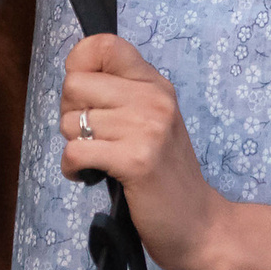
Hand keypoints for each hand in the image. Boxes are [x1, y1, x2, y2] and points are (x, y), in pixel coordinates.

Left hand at [58, 33, 232, 269]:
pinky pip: (76, 152)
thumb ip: (121, 95)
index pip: (104, 44)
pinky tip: (89, 176)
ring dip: (73, 146)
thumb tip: (73, 77)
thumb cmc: (166, 175)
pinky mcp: (135, 160)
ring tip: (97, 160)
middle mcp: (153, 98)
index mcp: (155, 83)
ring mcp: (146, 128)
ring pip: (71, 122)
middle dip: (70, 113)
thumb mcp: (152, 121)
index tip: (84, 95)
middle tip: (91, 137)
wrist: (200, 224)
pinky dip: (72, 169)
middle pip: (75, 83)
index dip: (79, 64)